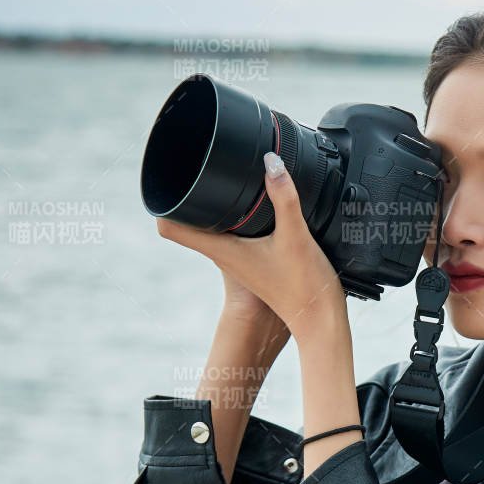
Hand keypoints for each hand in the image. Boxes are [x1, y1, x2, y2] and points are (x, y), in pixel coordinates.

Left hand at [156, 152, 344, 338]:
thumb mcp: (295, 236)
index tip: (166, 176)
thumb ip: (284, 197)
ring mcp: (239, 260)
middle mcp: (225, 255)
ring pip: (211, 228)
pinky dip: (236, 218)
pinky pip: (234, 234)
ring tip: (221, 181)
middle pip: (188, 223)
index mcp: (223, 250)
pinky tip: (256, 208)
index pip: (171, 228)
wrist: (320, 320)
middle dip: (188, 195)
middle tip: (195, 168)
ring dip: (212, 207)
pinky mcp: (255, 261)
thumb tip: (271, 163)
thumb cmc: (304, 287)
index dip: (162, 202)